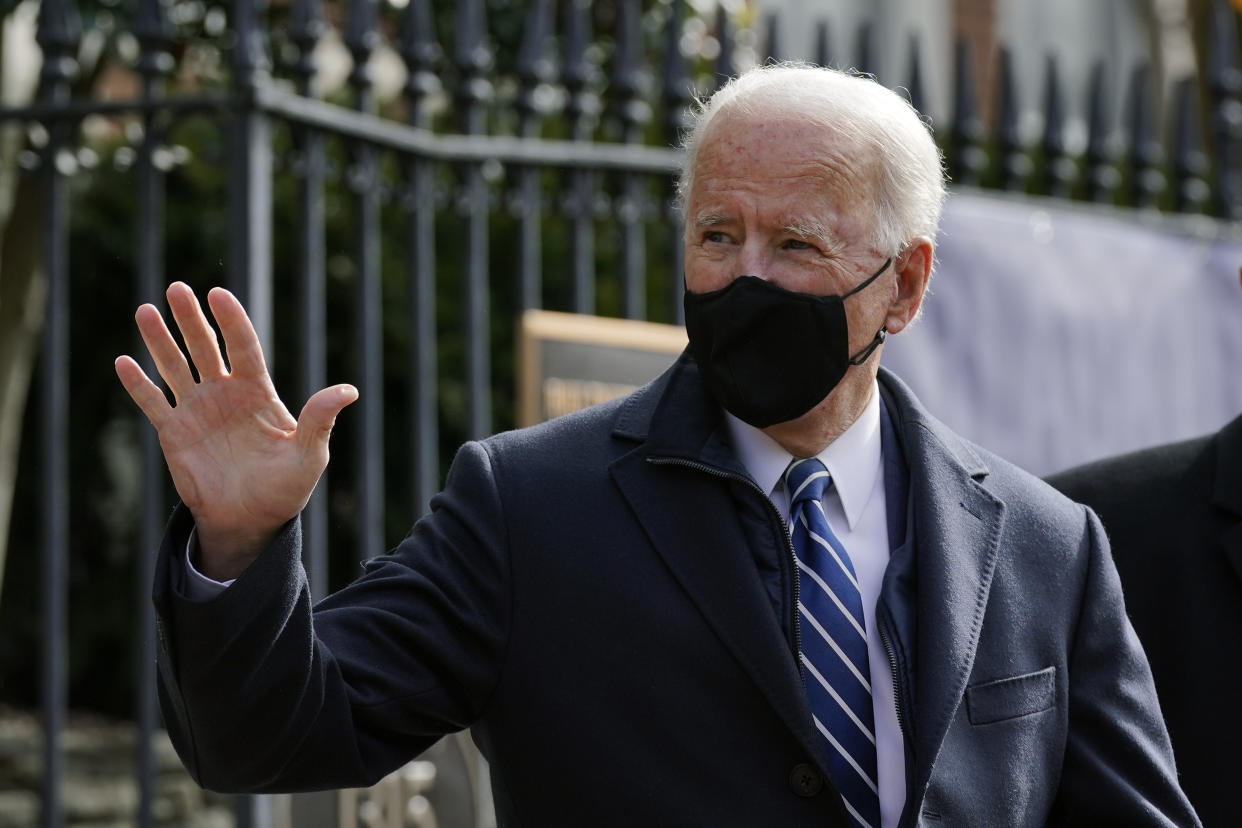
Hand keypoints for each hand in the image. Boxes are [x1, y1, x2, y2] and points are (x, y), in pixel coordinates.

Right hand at [115, 282, 356, 579]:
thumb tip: (348, 391)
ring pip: (176, 367)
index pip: (244, 347)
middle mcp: (226, 394)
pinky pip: (154, 403)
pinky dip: (138, 384)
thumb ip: (320, 420)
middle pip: (206, 347)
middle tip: (178, 288)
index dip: (232, 321)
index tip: (219, 294)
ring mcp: (198, 410)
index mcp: (258, 392)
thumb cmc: (286, 488)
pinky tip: (124, 361)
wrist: (251, 521)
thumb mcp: (309, 455)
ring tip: (145, 311)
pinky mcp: (174, 433)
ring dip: (160, 341)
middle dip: (191, 319)